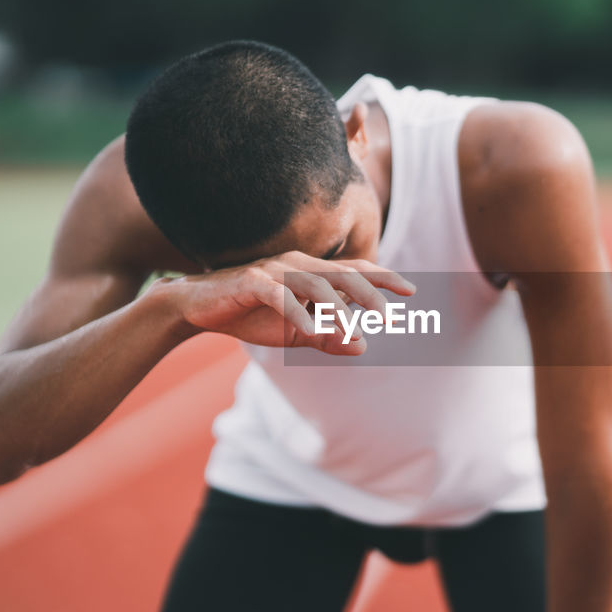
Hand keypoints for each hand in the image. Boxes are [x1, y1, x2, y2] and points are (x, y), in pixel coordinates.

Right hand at [160, 251, 414, 354]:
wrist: (198, 308)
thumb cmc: (251, 314)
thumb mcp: (295, 332)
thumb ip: (328, 338)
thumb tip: (363, 347)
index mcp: (310, 272)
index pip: (354, 271)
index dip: (383, 277)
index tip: (412, 292)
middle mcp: (296, 265)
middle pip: (341, 273)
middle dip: (370, 291)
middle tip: (392, 314)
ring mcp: (274, 271)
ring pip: (314, 283)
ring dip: (337, 306)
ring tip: (355, 327)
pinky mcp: (250, 283)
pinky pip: (279, 296)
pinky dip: (297, 314)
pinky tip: (311, 333)